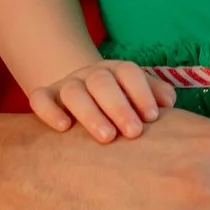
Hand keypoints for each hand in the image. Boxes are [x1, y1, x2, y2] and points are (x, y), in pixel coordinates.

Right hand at [32, 60, 176, 142]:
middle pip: (103, 82)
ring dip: (91, 113)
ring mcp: (67, 84)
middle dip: (119, 106)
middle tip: (133, 132)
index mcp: (118, 72)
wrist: (82, 98)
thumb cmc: (120, 106)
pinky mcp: (45, 97)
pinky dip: (49, 110)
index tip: (152, 117)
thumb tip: (169, 104)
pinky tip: (63, 128)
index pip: (129, 73)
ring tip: (106, 138)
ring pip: (74, 92)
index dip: (141, 92)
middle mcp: (92, 74)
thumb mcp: (139, 97)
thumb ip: (156, 96)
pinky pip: (40, 98)